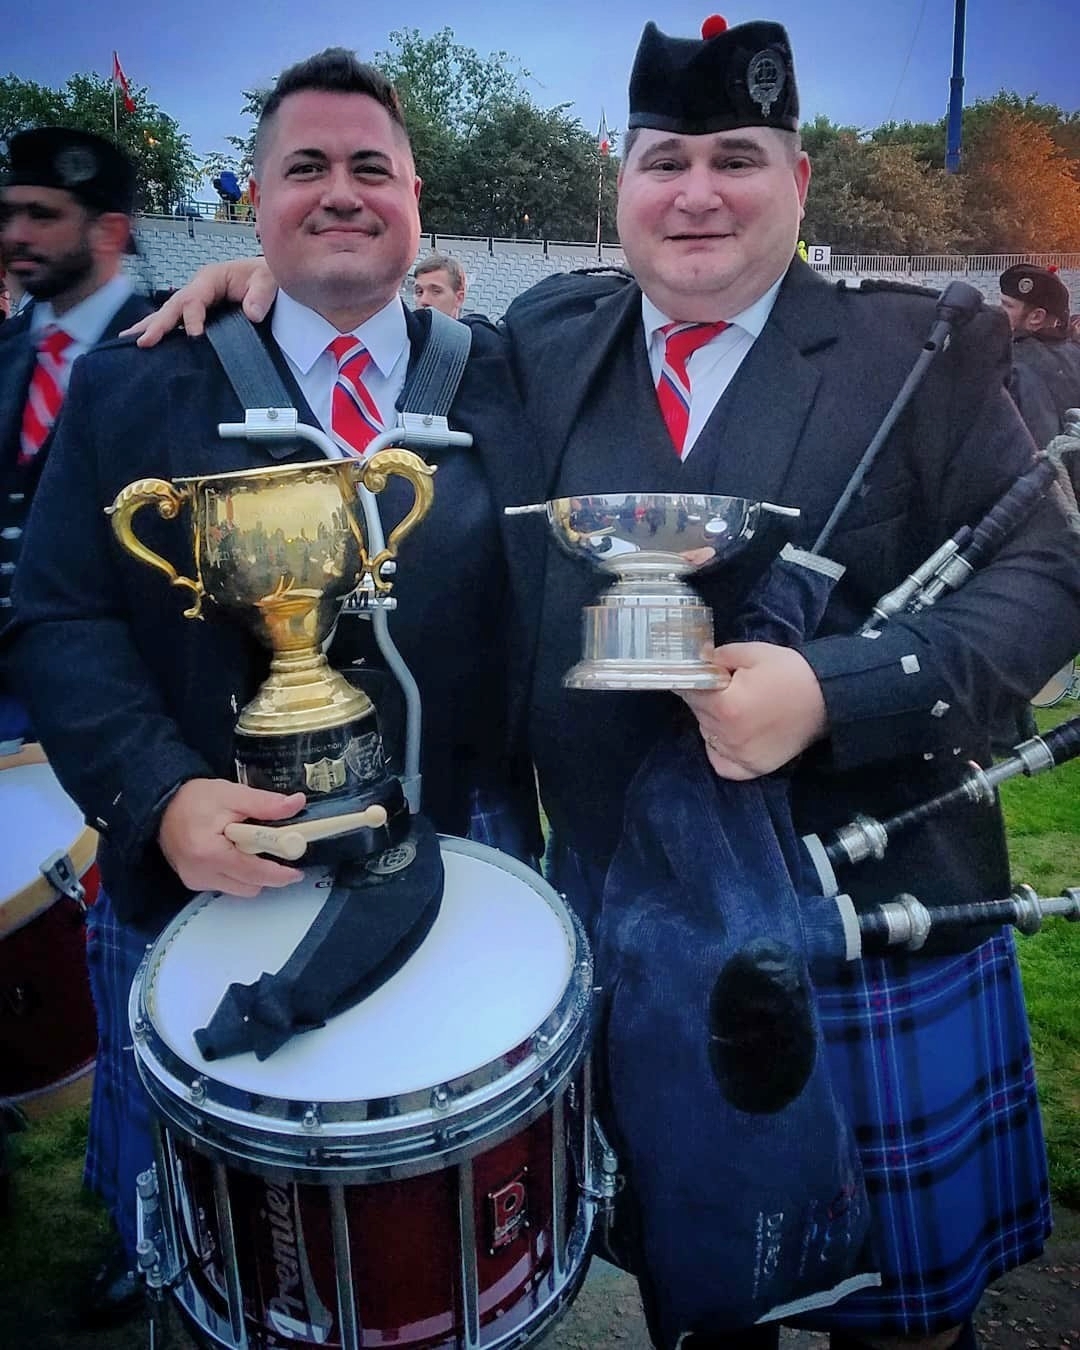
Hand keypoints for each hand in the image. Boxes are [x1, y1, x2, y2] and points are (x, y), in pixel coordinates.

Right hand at [121, 258, 277, 344]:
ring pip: (169, 313)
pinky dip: (161, 330)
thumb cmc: (265, 276)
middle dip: (158, 324)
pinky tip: (146, 340)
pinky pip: (177, 320)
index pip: (194, 299)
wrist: (268, 278)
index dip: (192, 318)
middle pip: (173, 306)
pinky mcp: (199, 312)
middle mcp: (198, 289)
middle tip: (144, 341)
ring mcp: (196, 300)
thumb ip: (260, 295)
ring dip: (150, 326)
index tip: (195, 336)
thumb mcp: (268, 280)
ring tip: (130, 340)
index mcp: (210, 278)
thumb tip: (252, 314)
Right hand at [158, 778, 306, 895]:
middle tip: (280, 851)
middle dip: (269, 871)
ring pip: (241, 888)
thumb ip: (265, 804)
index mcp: (210, 854)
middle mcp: (201, 874)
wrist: (161, 805)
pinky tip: (237, 852)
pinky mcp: (195, 882)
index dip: (280, 873)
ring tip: (254, 847)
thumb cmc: (195, 799)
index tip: (298, 868)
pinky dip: (239, 873)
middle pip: (251, 886)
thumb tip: (296, 804)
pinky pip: (228, 885)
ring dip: (254, 873)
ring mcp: (196, 881)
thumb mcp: (233, 794)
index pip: (254, 873)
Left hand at [681, 642, 827, 779]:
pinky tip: (729, 735)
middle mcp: (728, 735)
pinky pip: (722, 764)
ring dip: (712, 722)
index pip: (689, 693)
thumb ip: (720, 655)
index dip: (691, 679)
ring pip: (708, 736)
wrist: (828, 698)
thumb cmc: (790, 672)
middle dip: (705, 698)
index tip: (697, 674)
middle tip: (722, 687)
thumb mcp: (753, 652)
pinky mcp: (753, 767)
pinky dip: (720, 751)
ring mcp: (740, 755)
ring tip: (733, 708)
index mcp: (725, 705)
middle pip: (698, 714)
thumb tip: (698, 658)